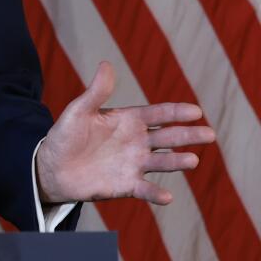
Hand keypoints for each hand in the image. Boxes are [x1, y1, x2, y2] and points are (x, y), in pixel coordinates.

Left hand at [36, 61, 215, 204]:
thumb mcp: (79, 110)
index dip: (176, 113)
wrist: (51, 167)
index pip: (158, 114)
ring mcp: (134, 164)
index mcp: (128, 120)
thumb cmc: (65, 135)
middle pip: (168, 138)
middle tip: (209, 134)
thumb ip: (96, 92)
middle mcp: (136, 142)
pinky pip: (145, 189)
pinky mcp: (126, 185)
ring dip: (177, 162)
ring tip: (192, 161)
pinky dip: (156, 193)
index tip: (195, 111)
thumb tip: (106, 64)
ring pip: (162, 162)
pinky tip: (167, 196)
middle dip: (188, 136)